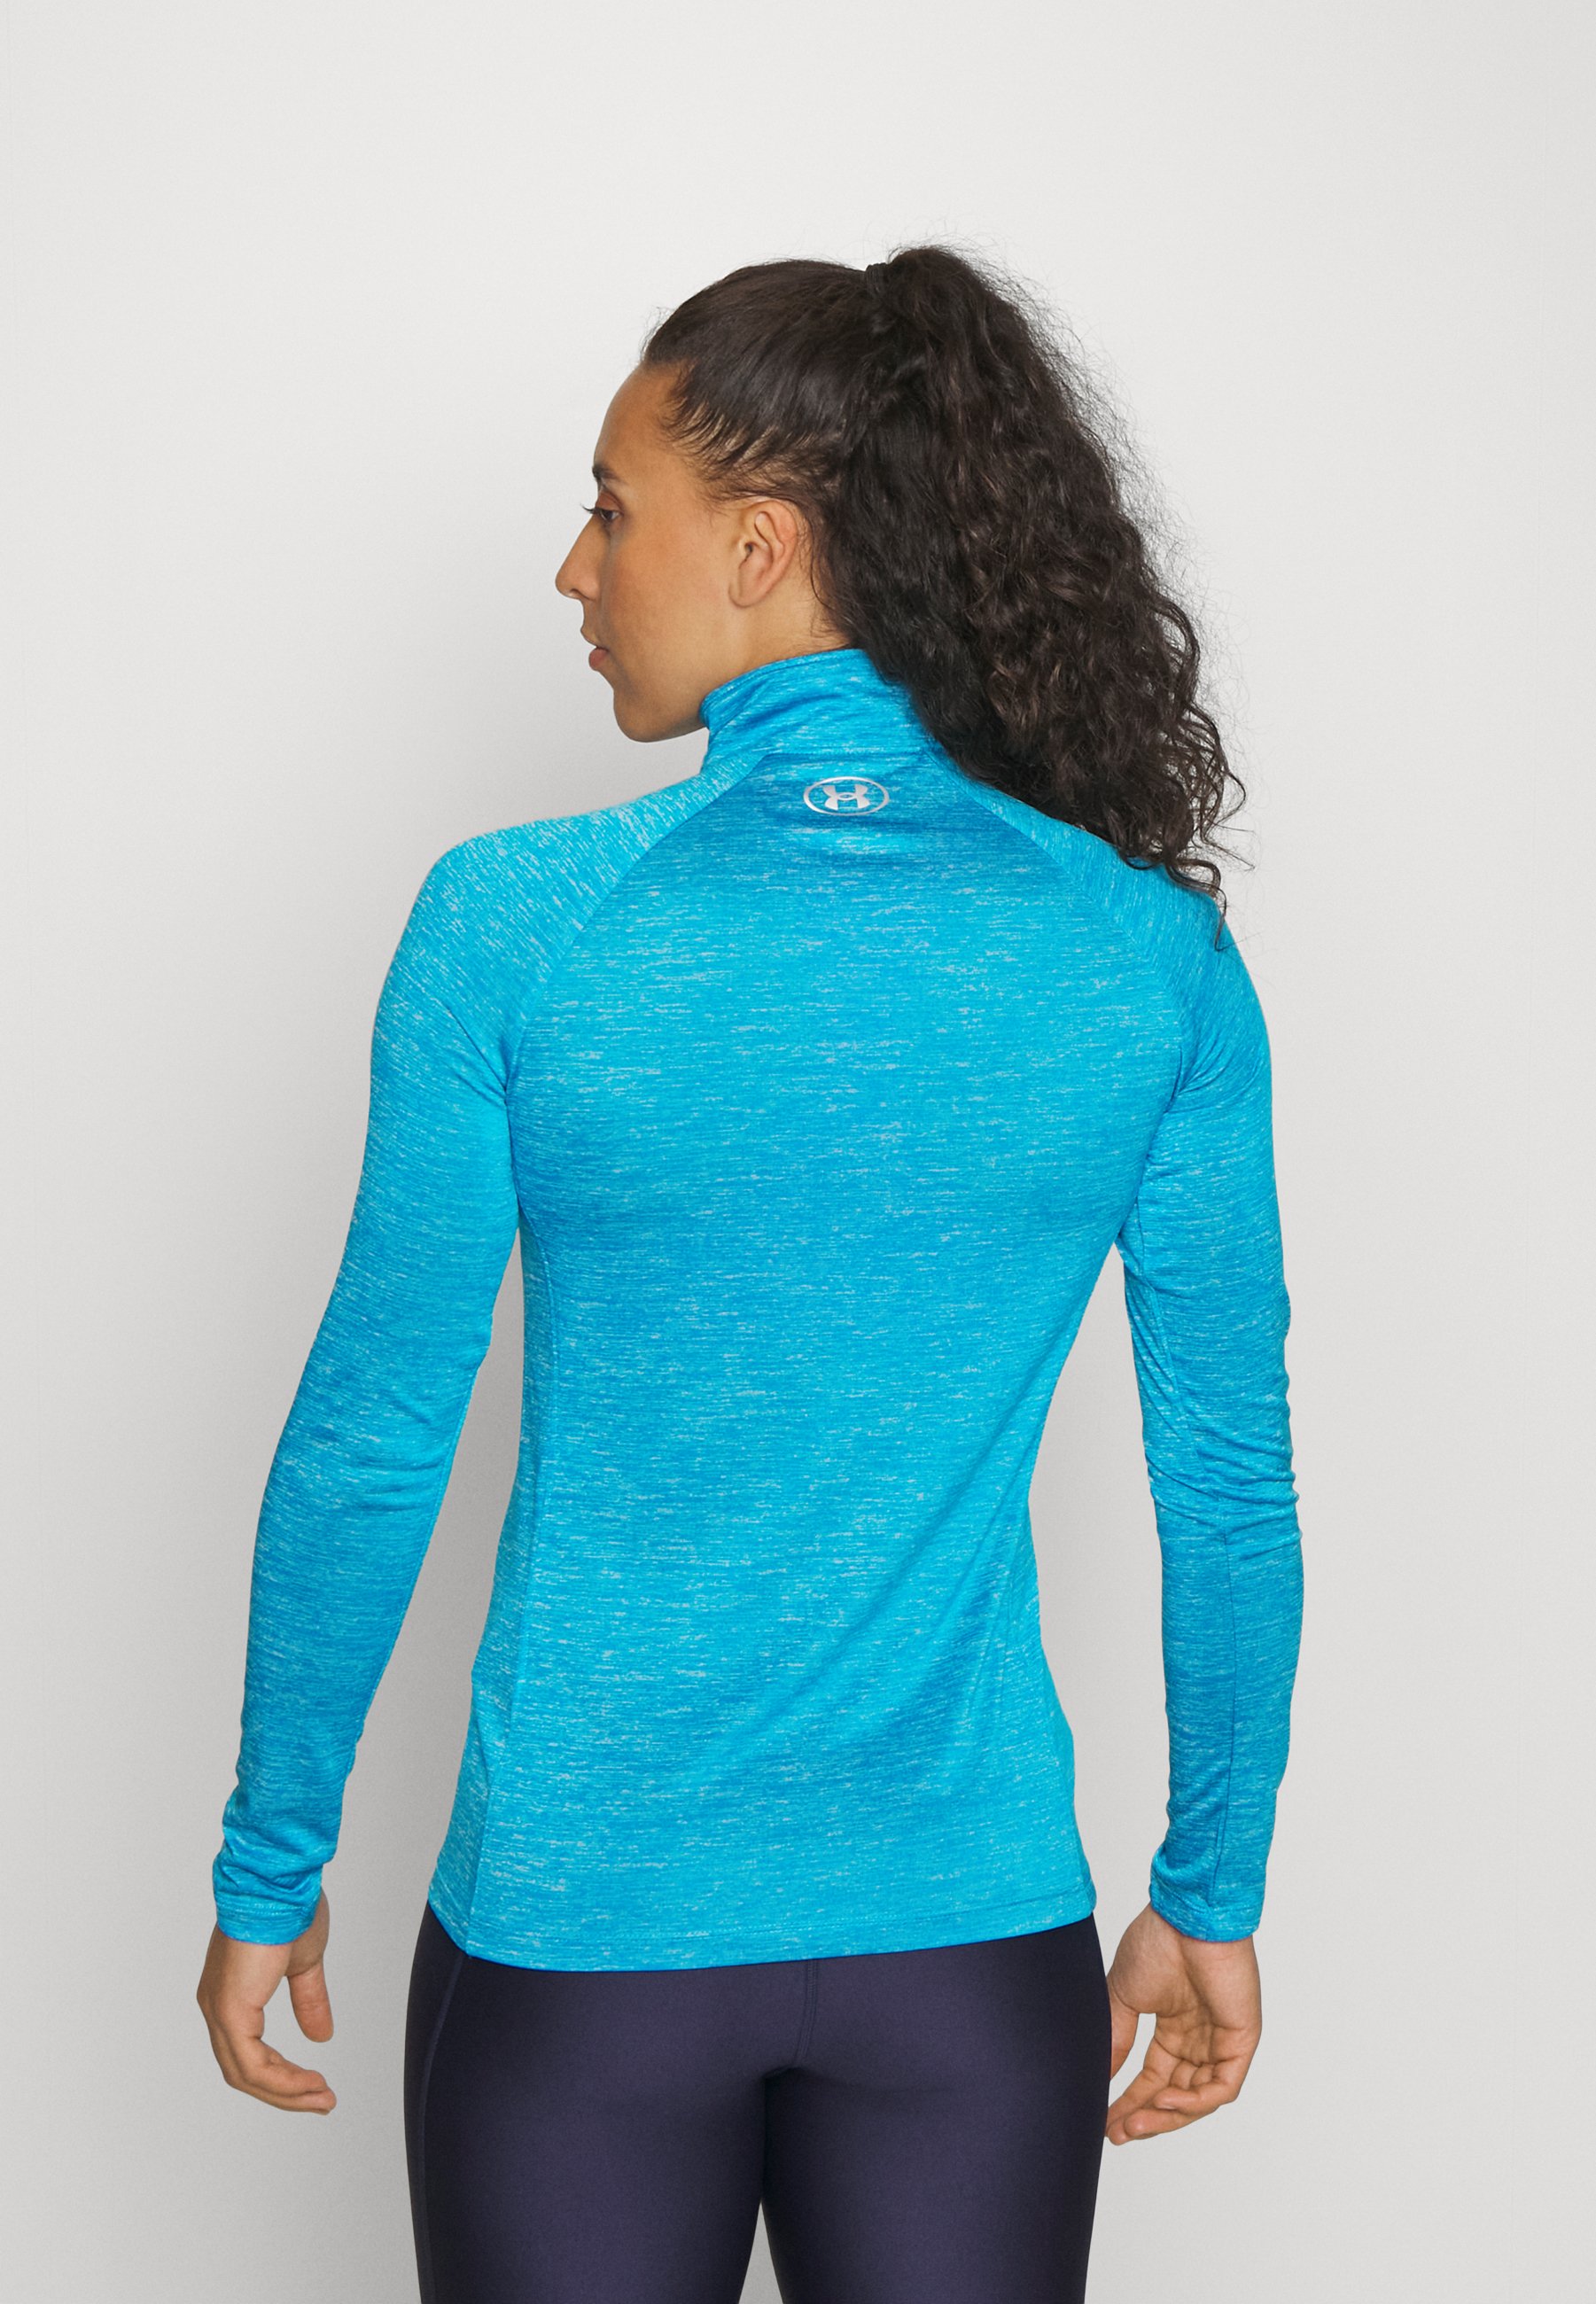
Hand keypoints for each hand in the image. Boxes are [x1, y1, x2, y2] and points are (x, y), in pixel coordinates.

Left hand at [196, 1890, 336, 2113]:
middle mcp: (217, 2006)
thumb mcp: (304, 1964)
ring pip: (245, 2074)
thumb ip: (307, 2000)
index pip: (248, 2052)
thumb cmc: (289, 1909)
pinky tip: (309, 2082)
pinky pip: (252, 2064)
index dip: (281, 2076)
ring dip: (287, 2092)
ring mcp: (219, 2010)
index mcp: (231, 1993)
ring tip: (322, 2097)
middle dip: (286, 2092)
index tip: (315, 2086)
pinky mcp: (230, 2012)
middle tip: (322, 2102)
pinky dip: (281, 2081)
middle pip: (244, 2071)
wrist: (279, 1883)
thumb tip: (320, 2036)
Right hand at [1104, 1902, 1260, 2143]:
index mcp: (1173, 2024)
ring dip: (1166, 2115)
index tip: (1106, 2123)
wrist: (1186, 1916)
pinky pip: (1221, 2086)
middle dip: (1146, 2117)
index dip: (1131, 2102)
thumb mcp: (1124, 1998)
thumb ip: (1116, 2040)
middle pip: (1175, 2094)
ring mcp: (1221, 2040)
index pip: (1153, 2077)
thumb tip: (1097, 2077)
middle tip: (1118, 2133)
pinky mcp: (1241, 2040)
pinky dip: (1194, 2101)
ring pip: (1197, 2097)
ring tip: (1134, 2124)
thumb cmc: (1157, 1942)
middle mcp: (1199, 2037)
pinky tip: (1164, 2100)